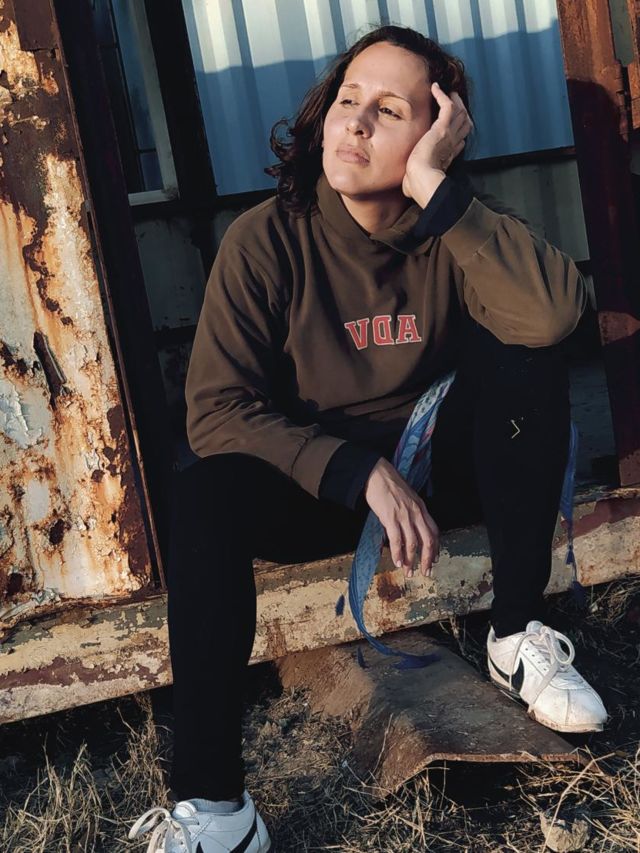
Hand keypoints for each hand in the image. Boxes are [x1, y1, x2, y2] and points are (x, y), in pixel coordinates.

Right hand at [363, 458, 439, 577]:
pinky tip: (397, 562)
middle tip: (425, 572)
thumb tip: (408, 529)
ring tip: (408, 571)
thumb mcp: (407, 498)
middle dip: (427, 559)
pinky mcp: (390, 518)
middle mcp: (416, 513)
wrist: (376, 474)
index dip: (435, 548)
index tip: (434, 560)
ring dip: (411, 560)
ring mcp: (404, 516)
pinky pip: (396, 540)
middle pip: (428, 541)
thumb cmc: (389, 484)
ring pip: (412, 543)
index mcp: (421, 508)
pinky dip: (398, 553)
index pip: (434, 531)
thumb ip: (411, 512)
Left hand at [402, 83, 473, 207]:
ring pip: (459, 111)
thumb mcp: (416, 183)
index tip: (454, 129)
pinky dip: (442, 95)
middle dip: (460, 110)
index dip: (459, 134)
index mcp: (448, 156)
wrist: (421, 179)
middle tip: (453, 100)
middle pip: (463, 122)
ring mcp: (449, 134)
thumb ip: (412, 183)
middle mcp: (452, 143)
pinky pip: (447, 106)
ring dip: (454, 100)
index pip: (459, 141)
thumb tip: (406, 191)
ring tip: (448, 92)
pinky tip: (435, 88)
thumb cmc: (417, 185)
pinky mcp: (442, 127)